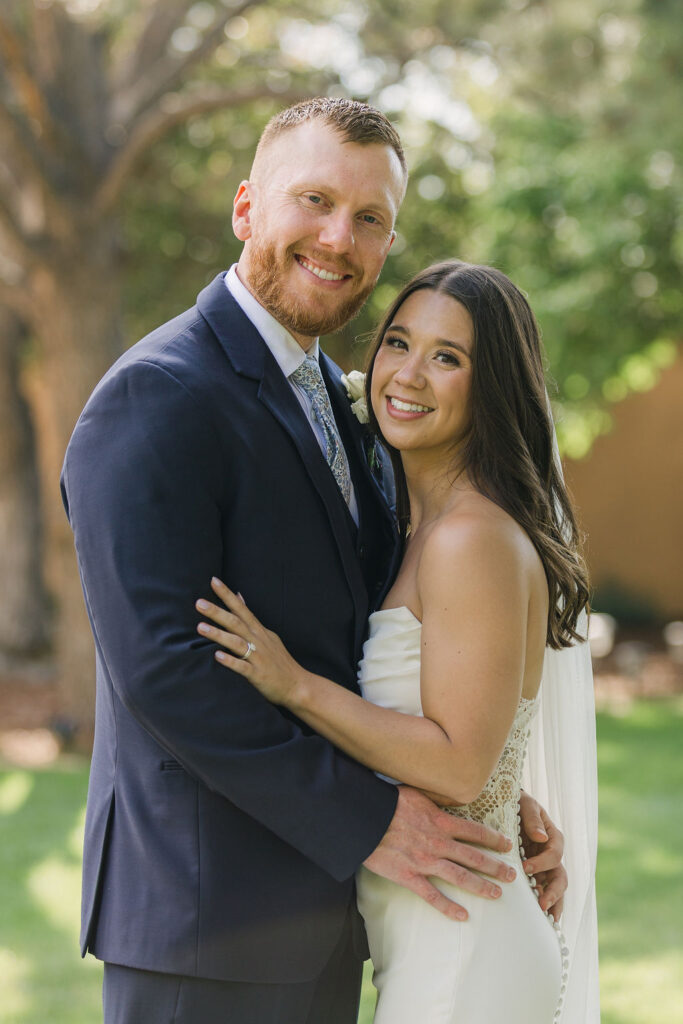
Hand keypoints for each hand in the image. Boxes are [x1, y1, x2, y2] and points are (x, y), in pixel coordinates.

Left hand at [196, 578, 306, 704]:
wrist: (298, 685)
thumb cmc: (279, 660)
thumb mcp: (267, 634)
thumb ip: (251, 618)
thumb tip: (239, 596)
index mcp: (259, 630)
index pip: (242, 608)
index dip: (228, 595)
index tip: (214, 581)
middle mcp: (258, 641)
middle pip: (236, 623)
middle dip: (217, 612)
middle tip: (199, 603)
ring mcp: (258, 657)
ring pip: (237, 642)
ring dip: (219, 634)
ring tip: (201, 627)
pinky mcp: (258, 674)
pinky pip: (242, 666)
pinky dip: (231, 660)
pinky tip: (218, 656)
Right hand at [363, 787, 515, 921]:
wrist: (362, 817)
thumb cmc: (386, 801)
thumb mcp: (415, 792)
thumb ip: (433, 800)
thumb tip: (446, 795)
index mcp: (440, 821)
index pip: (475, 831)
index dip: (494, 839)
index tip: (508, 845)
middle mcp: (438, 842)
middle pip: (474, 856)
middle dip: (496, 866)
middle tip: (513, 875)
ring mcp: (424, 861)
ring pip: (460, 877)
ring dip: (481, 886)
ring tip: (497, 894)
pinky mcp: (408, 876)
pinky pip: (432, 895)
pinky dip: (448, 907)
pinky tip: (463, 916)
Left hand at [518, 791, 566, 920]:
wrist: (506, 807)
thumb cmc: (518, 803)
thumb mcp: (526, 805)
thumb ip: (533, 819)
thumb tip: (541, 837)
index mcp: (554, 838)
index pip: (554, 855)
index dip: (542, 863)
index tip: (525, 868)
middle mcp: (552, 855)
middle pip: (560, 878)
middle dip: (553, 893)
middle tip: (542, 905)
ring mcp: (544, 867)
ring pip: (554, 890)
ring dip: (552, 905)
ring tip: (545, 920)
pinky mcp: (534, 875)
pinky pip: (541, 892)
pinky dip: (542, 904)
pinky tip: (539, 919)